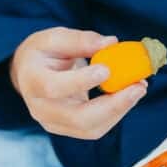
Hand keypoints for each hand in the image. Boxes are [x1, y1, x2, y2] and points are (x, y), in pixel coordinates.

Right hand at [9, 26, 147, 139]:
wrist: (28, 73)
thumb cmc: (42, 53)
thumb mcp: (54, 37)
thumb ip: (80, 40)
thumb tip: (111, 43)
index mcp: (32, 81)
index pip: (54, 88)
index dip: (81, 82)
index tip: (107, 70)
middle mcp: (40, 108)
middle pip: (77, 118)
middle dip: (113, 105)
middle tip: (138, 86)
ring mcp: (54, 123)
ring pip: (91, 128)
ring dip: (120, 110)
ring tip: (139, 88)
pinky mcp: (68, 129)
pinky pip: (95, 129)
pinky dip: (115, 113)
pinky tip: (128, 96)